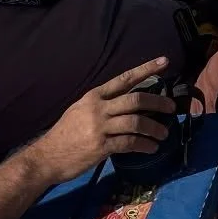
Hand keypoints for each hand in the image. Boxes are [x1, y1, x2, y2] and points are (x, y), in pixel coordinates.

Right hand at [28, 58, 173, 186]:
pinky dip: (144, 145)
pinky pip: (130, 143)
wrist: (46, 157)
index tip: (165, 61)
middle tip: (172, 108)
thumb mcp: (80, 110)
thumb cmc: (65, 134)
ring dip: (155, 128)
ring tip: (163, 134)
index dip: (146, 69)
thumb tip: (126, 102)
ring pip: (137, 122)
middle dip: (158, 102)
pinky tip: (151, 148)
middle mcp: (98, 108)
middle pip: (136, 100)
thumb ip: (101, 104)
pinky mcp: (101, 146)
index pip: (125, 78)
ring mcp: (100, 127)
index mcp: (94, 96)